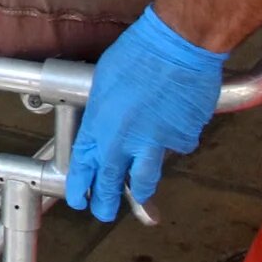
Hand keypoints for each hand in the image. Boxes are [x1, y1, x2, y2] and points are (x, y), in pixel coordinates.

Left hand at [63, 7, 224, 221]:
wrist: (177, 47)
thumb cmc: (138, 54)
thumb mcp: (104, 82)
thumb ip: (103, 113)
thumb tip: (105, 126)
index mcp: (101, 124)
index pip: (85, 164)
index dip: (81, 184)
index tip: (78, 198)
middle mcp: (126, 141)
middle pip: (113, 182)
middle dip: (106, 202)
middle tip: (103, 213)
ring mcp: (157, 145)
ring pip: (146, 176)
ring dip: (140, 186)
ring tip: (139, 196)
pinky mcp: (183, 140)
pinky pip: (176, 148)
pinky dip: (173, 142)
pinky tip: (173, 123)